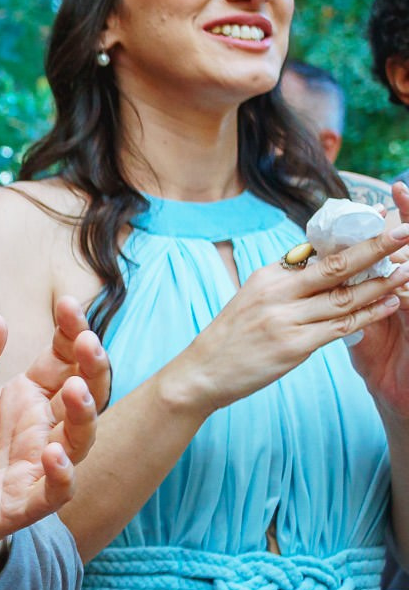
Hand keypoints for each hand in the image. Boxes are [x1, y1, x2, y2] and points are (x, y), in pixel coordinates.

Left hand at [0, 299, 101, 555]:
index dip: (70, 331)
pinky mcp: (28, 501)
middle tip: (86, 341)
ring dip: (84, 414)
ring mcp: (39, 464)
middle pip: (85, 393)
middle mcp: (42, 427)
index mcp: (27, 396)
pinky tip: (53, 453)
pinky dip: (62, 473)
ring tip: (74, 388)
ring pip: (80, 439)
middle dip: (92, 366)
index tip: (67, 304)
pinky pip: (57, 489)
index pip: (61, 358)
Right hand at [166, 218, 408, 415]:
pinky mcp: (293, 346)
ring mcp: (285, 319)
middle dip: (375, 248)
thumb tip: (323, 263)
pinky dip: (369, 315)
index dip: (352, 233)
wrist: (202, 373)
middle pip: (336, 266)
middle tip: (405, 231)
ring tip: (408, 271)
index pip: (318, 250)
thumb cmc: (233, 336)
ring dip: (381, 283)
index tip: (378, 216)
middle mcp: (276, 293)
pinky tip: (389, 304)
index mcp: (268, 276)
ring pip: (345, 298)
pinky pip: (341, 327)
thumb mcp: (253, 298)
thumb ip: (288, 282)